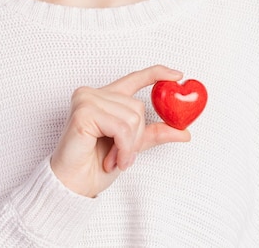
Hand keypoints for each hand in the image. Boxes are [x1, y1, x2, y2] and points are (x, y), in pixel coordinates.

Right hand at [50, 65, 190, 196]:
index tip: (177, 75)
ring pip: (132, 118)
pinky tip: (111, 159)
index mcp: (106, 98)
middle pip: (138, 106)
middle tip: (123, 155)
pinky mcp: (83, 112)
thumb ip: (154, 134)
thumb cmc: (94, 166)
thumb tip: (184, 132)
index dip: (157, 74)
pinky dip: (123, 147)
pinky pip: (121, 127)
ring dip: (129, 146)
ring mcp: (86, 100)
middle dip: (137, 137)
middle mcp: (94, 94)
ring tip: (116, 159)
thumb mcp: (132, 146)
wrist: (74, 185)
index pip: (134, 79)